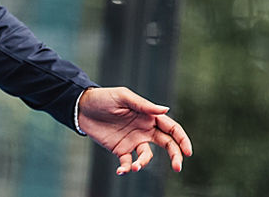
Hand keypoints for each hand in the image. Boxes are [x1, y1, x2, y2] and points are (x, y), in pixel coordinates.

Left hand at [77, 86, 192, 174]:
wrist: (81, 107)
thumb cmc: (103, 98)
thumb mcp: (123, 97)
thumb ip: (143, 105)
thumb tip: (166, 110)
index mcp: (148, 116)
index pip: (171, 129)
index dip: (182, 139)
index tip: (188, 152)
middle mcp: (144, 129)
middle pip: (167, 144)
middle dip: (175, 156)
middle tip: (178, 167)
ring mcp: (132, 140)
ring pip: (147, 156)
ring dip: (143, 163)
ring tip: (135, 167)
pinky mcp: (119, 149)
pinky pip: (127, 162)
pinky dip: (126, 168)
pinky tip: (121, 171)